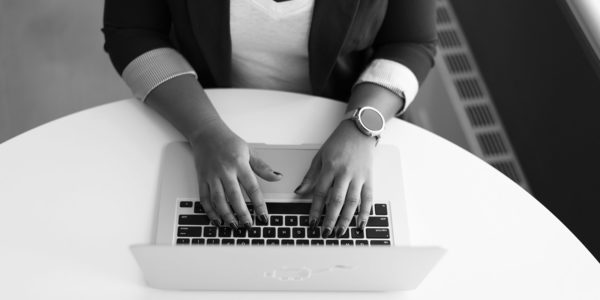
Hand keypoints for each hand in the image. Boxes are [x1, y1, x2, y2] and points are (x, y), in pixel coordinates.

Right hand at [189, 124, 281, 228]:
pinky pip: (204, 198)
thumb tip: (277, 177)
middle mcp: (225, 171)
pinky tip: (216, 220)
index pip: (252, 187)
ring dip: (226, 215)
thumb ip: (262, 167)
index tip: (263, 216)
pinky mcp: (202, 179)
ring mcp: (212, 176)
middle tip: (248, 225)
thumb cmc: (228, 142)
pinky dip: (210, 211)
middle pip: (234, 196)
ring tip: (233, 225)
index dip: (259, 204)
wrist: (206, 133)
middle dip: (242, 213)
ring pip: (218, 200)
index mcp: (239, 164)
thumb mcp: (249, 151)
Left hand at [295, 119, 375, 237]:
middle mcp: (345, 172)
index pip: (320, 192)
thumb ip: (310, 176)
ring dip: (346, 219)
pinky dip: (365, 212)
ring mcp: (359, 176)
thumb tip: (299, 192)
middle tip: (326, 232)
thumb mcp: (319, 156)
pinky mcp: (369, 177)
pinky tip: (361, 224)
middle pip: (337, 200)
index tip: (312, 222)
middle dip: (330, 219)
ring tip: (340, 232)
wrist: (360, 130)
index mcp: (330, 167)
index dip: (315, 209)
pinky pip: (368, 198)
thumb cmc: (339, 142)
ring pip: (352, 201)